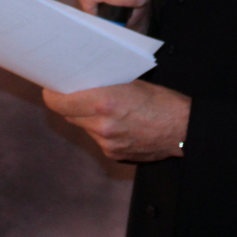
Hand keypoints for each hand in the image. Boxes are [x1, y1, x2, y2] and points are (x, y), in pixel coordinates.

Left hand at [42, 81, 189, 162]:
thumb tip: (81, 82)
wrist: (184, 130)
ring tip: (102, 108)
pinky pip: (97, 139)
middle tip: (73, 92)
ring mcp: (107, 142)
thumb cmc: (163, 101)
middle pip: (68, 114)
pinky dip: (101, 130)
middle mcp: (101, 125)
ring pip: (83, 127)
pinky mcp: (113, 154)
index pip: (59, 102)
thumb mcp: (132, 83)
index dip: (52, 94)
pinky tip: (117, 123)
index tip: (51, 88)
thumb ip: (104, 85)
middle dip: (69, 104)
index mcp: (104, 102)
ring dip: (86, 117)